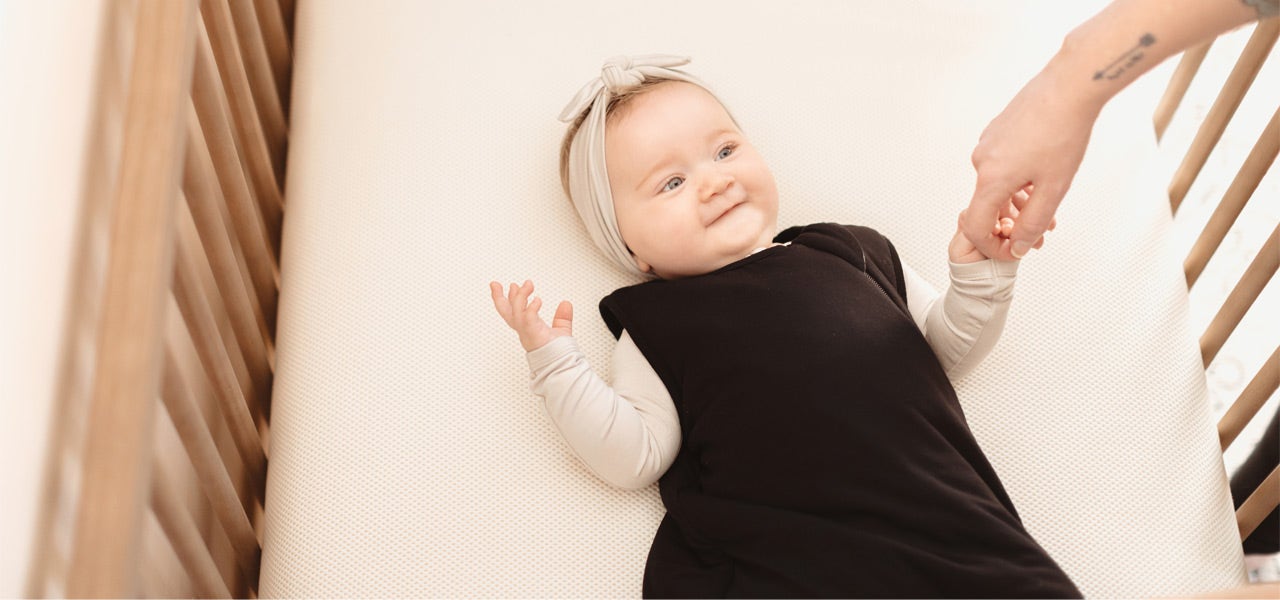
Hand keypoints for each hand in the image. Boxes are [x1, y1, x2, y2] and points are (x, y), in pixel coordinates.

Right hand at [489, 280, 572, 351]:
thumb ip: (562, 317)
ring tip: (527, 285)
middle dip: (498, 297)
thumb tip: (566, 304)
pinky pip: (527, 319)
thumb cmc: (560, 353)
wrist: (563, 367)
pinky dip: (531, 308)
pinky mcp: (533, 335)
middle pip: (505, 313)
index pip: (514, 311)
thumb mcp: (561, 330)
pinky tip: (537, 300)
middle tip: (494, 284)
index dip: (511, 298)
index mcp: (528, 328)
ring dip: (519, 297)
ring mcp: (527, 333)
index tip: (513, 286)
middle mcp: (524, 330)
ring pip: (515, 313)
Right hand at [966, 67, 1099, 259]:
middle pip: (988, 205)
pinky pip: (1001, 165)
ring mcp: (988, 143)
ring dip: (1017, 200)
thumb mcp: (1053, 188)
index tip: (1014, 250)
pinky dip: (1017, 178)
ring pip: (996, 184)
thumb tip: (1019, 246)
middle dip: (1013, 222)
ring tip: (1047, 199)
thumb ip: (1033, 222)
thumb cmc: (1063, 131)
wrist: (1070, 87)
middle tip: (1042, 229)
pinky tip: (1042, 172)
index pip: (976, 227)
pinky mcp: (997, 131)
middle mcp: (982, 161)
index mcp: (991, 179)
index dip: (994, 246)